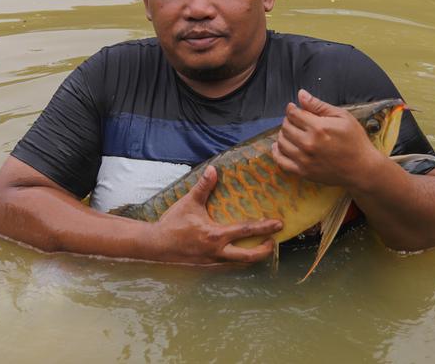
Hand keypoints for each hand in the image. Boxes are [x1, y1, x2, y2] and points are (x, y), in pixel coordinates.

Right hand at [148, 166, 281, 264]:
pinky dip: (237, 260)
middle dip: (265, 251)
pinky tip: (239, 253)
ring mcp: (212, 262)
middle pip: (248, 257)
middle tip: (274, 242)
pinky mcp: (207, 266)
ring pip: (239, 264)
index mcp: (215, 235)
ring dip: (252, 257)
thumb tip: (213, 169)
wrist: (156, 245)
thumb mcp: (188, 203)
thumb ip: (203, 187)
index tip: (278, 224)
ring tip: (260, 247)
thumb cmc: (173, 223)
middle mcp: (217, 252)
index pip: (245, 231)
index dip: (264, 227)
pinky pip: (227, 265)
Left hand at [271, 89, 384, 189]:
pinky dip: (277, 152)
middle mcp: (308, 144)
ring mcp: (304, 159)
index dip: (291, 109)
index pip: (293, 114)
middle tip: (295, 120)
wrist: (362, 168)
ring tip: (291, 132)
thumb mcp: (342, 117)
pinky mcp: (303, 172)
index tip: (293, 108)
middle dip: (288, 120)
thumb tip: (301, 94)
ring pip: (281, 142)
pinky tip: (279, 146)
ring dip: (283, 134)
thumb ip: (319, 105)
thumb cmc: (355, 141)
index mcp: (318, 128)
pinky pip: (281, 162)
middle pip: (286, 127)